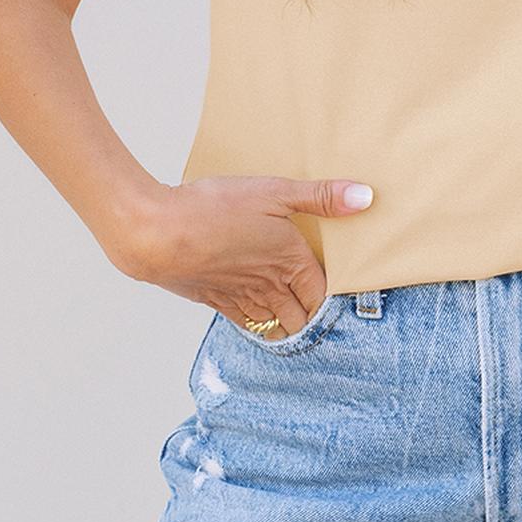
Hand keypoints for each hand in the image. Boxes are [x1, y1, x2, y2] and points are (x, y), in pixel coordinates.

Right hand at [109, 174, 374, 334]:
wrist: (156, 234)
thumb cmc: (214, 208)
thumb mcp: (273, 192)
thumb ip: (320, 197)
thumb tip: (365, 197)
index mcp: (290, 260)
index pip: (324, 293)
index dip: (335, 301)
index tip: (347, 306)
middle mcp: (269, 286)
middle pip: (301, 317)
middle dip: (314, 321)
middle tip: (326, 325)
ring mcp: (240, 297)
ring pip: (275, 325)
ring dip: (289, 329)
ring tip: (300, 330)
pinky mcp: (213, 300)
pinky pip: (246, 324)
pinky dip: (260, 328)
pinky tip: (261, 326)